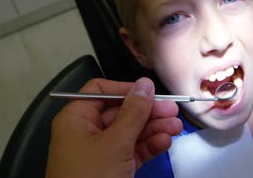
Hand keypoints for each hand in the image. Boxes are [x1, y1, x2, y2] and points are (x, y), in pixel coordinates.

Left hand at [46, 77, 181, 177]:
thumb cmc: (91, 177)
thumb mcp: (115, 142)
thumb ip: (134, 112)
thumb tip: (145, 84)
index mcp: (76, 118)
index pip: (100, 91)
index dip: (126, 89)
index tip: (150, 92)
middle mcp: (86, 131)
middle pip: (121, 112)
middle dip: (148, 111)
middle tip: (173, 110)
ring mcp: (100, 151)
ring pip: (130, 131)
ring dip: (154, 128)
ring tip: (176, 127)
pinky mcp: (112, 168)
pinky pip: (132, 150)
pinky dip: (149, 146)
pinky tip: (165, 142)